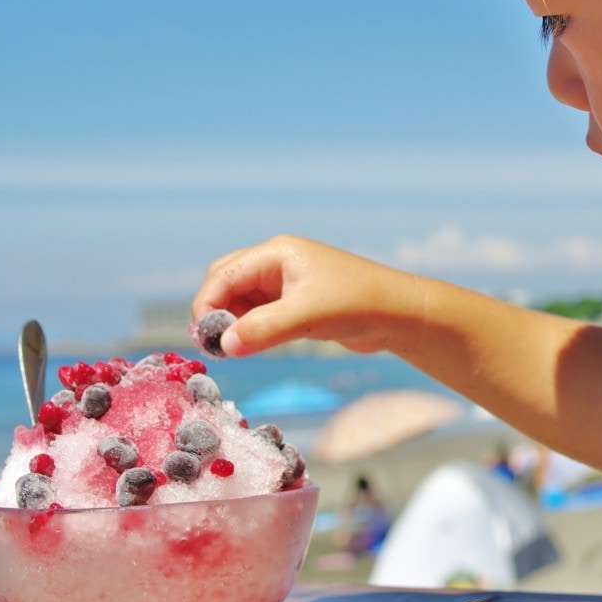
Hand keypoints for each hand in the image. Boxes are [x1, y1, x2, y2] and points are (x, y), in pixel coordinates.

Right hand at [192, 234, 421, 356]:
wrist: (398, 314)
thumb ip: (263, 330)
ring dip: (232, 321)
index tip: (204, 337)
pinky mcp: (296, 302)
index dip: (208, 303)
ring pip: (242, 299)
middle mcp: (278, 262)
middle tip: (214, 344)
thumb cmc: (358, 304)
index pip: (224, 273)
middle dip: (216, 310)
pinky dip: (250, 328)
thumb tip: (224, 346)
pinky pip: (259, 313)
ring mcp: (287, 282)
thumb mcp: (307, 316)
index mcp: (277, 253)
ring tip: (233, 349)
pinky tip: (252, 345)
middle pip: (227, 281)